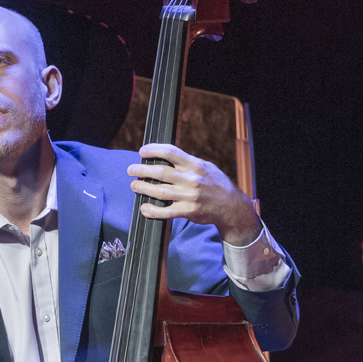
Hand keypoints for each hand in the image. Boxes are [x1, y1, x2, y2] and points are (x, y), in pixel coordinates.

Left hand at [128, 143, 261, 245]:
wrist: (232, 207)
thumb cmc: (217, 185)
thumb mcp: (206, 167)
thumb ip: (188, 162)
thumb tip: (167, 156)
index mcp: (195, 165)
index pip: (170, 152)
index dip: (153, 149)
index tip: (142, 151)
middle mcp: (191, 179)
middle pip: (161, 172)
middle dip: (142, 170)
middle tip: (130, 170)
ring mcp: (189, 196)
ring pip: (161, 191)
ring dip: (144, 188)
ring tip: (134, 185)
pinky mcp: (189, 211)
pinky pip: (167, 212)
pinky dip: (153, 211)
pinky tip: (144, 208)